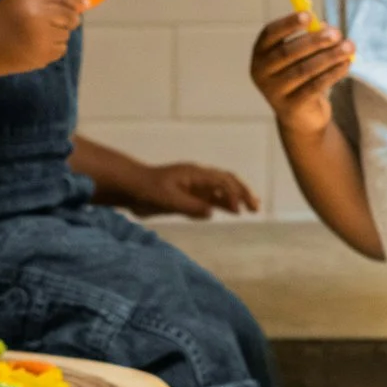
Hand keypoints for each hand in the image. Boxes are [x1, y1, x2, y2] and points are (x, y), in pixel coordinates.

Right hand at [0, 0, 83, 77]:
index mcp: (31, 3)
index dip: (78, 3)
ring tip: (34, 34)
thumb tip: (86, 3)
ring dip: (57, 34)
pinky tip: (34, 46)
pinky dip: (52, 48)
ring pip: (66, 35)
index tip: (86, 3)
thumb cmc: (3, 19)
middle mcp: (37, 21)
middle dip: (67, 19)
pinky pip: (60, 50)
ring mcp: (40, 42)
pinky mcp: (41, 58)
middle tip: (51, 20)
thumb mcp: (21, 0)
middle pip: (72, 19)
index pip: (65, 1)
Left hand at [124, 162, 258, 218]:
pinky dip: (224, 203)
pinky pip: (211, 198)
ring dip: (237, 197)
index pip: (222, 181)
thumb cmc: (146, 190)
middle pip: (227, 182)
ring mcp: (194, 186)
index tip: (237, 210)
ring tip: (252, 208)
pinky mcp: (189, 195)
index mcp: (195, 174)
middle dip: (243, 193)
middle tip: (256, 207)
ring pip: (222, 190)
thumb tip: (212, 212)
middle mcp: (198, 177)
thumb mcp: (167, 200)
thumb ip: (189, 206)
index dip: (233, 195)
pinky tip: (231, 210)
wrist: (130, 187)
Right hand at [251, 13, 354, 135]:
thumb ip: (312, 38)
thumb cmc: (301, 73)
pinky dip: (332, 73)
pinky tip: (346, 64)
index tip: (309, 15)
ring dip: (330, 56)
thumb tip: (330, 29)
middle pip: (288, 52)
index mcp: (260, 53)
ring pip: (304, 70)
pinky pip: (314, 86)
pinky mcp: (291, 107)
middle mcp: (261, 72)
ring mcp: (274, 92)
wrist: (301, 115)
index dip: (288, 23)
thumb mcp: (302, 54)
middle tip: (337, 34)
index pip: (270, 33)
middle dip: (315, 41)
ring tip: (349, 47)